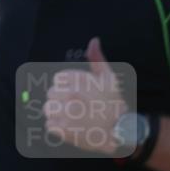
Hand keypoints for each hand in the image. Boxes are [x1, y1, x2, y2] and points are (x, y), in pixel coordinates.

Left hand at [44, 38, 127, 154]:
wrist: (121, 130)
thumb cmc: (114, 103)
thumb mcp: (109, 78)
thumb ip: (97, 59)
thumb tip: (94, 40)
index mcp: (79, 80)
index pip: (58, 80)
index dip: (67, 87)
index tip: (79, 94)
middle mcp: (70, 95)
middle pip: (51, 94)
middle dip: (62, 101)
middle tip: (78, 107)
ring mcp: (66, 113)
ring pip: (48, 110)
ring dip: (58, 115)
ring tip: (74, 118)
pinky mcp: (63, 130)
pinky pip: (50, 126)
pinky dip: (59, 129)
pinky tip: (72, 127)